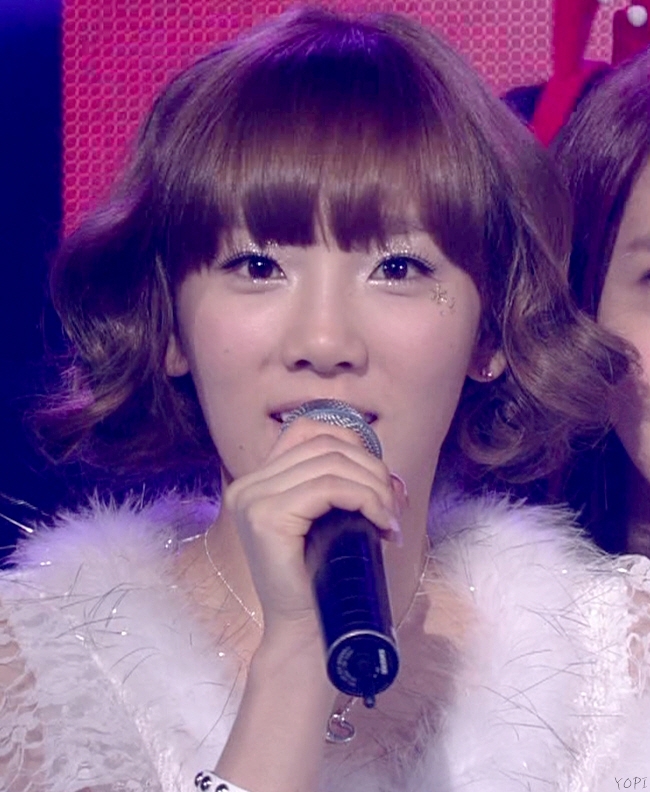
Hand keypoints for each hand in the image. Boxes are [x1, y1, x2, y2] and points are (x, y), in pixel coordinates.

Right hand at [223, 417, 400, 632]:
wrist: (305, 636)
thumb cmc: (323, 582)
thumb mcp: (333, 524)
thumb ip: (348, 488)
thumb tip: (392, 477)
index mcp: (258, 483)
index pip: (308, 431)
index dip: (352, 443)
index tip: (378, 481)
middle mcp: (248, 486)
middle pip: (325, 444)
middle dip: (372, 469)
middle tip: (393, 507)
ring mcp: (252, 499)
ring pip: (331, 463)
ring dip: (373, 486)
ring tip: (389, 519)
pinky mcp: (266, 517)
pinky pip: (329, 487)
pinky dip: (365, 499)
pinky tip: (381, 523)